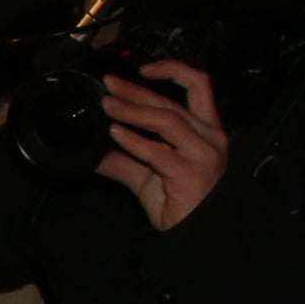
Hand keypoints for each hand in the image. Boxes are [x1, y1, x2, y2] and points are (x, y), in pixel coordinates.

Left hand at [95, 58, 227, 229]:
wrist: (198, 234)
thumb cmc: (181, 202)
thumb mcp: (149, 177)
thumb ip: (125, 162)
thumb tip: (95, 153)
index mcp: (206, 129)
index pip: (199, 86)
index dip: (173, 70)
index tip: (144, 68)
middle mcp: (209, 137)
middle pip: (172, 103)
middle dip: (137, 92)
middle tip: (109, 86)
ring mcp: (202, 153)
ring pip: (167, 121)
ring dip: (133, 111)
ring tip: (108, 106)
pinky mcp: (190, 173)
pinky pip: (158, 152)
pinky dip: (134, 141)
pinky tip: (116, 134)